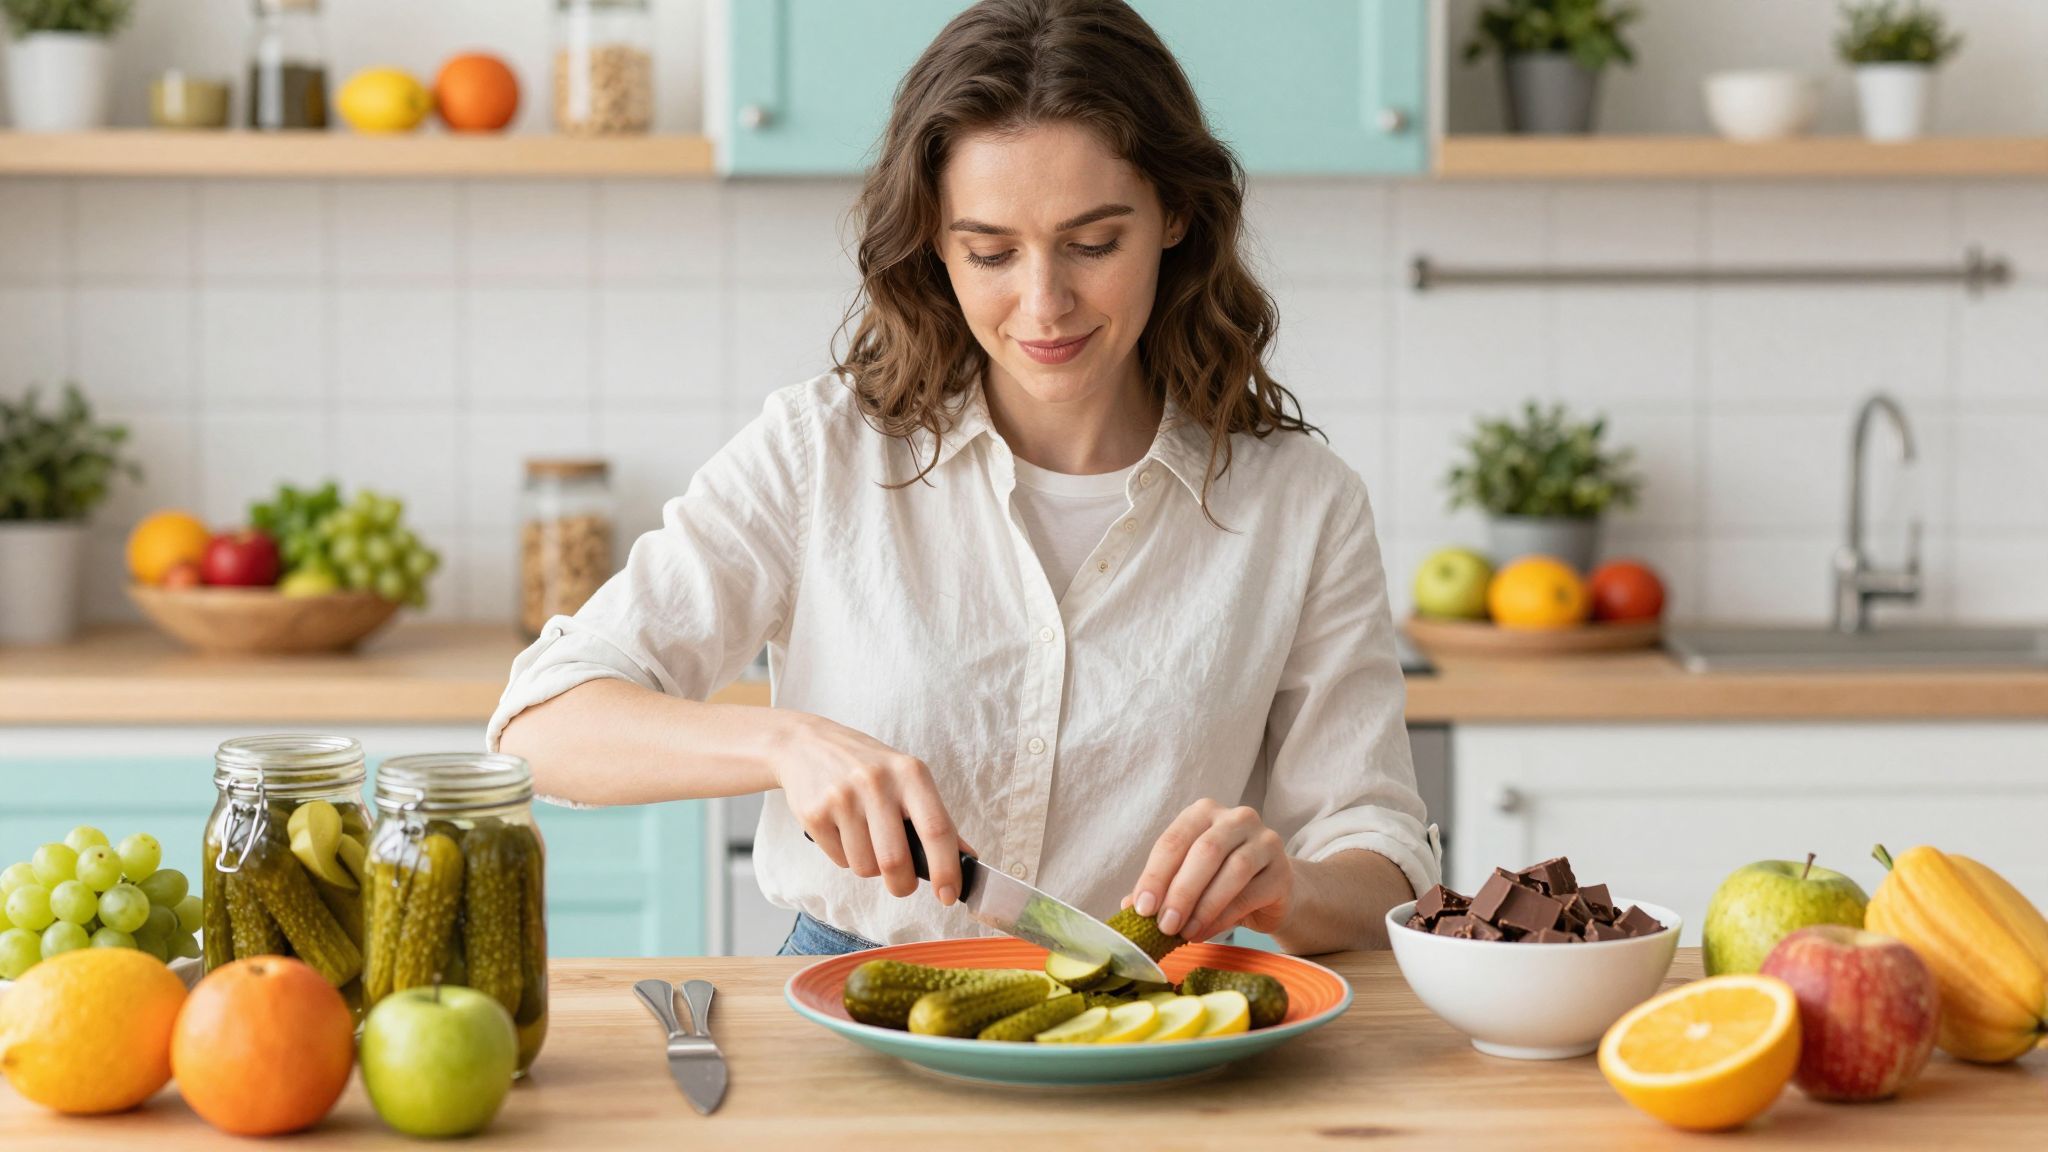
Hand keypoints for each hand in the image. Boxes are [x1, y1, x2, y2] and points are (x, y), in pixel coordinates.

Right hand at [771, 712, 966, 904]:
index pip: (937, 829)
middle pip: (895, 860)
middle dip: (902, 885)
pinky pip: (840, 861)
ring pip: (865, 867)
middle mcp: (876, 782)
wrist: (804, 744)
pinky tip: (843, 831)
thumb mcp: (906, 778)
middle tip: (902, 883)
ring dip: (870, 867)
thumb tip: (968, 858)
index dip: (946, 869)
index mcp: (910, 773)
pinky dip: (846, 857)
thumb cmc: (867, 766)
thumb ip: (936, 818)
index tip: (949, 895)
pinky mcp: (814, 814)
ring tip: (866, 840)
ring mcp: (842, 797)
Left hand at [1126, 800, 1292, 942]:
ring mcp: (1265, 840)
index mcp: (1204, 812)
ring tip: (1185, 933)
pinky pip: (1251, 893)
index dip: (1155, 875)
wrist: (1273, 891)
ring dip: (1203, 906)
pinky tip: (1206, 932)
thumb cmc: (1221, 881)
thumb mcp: (1188, 879)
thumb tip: (1127, 907)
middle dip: (1180, 892)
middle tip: (1163, 925)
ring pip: (1232, 870)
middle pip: (1204, 851)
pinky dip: (1224, 917)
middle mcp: (1237, 818)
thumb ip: (1161, 888)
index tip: (1142, 908)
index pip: (1174, 840)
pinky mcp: (1282, 870)